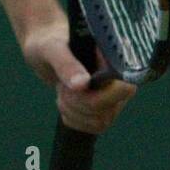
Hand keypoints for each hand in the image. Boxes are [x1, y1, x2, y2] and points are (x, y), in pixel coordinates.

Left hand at [20, 15, 136, 134]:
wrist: (44, 50)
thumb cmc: (49, 42)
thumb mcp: (51, 49)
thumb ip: (66, 63)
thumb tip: (83, 84)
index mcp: (113, 58)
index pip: (125, 88)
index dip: (100, 95)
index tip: (74, 87)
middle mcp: (119, 78)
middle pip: (109, 109)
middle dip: (78, 102)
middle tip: (62, 86)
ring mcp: (112, 95)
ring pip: (101, 121)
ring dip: (74, 112)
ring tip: (62, 92)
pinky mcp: (103, 108)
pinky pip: (94, 127)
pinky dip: (75, 120)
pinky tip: (66, 102)